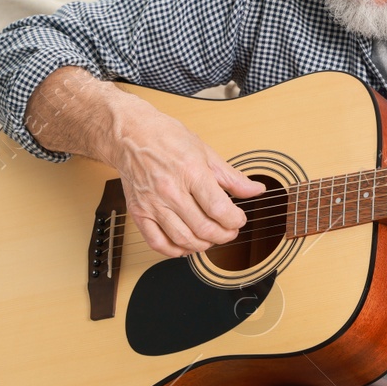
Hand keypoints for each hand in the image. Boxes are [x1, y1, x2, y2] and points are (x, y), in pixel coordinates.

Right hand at [108, 97, 264, 257]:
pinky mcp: (138, 213)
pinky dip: (175, 250)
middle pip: (203, 228)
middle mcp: (170, 190)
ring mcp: (152, 203)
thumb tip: (256, 190)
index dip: (235, 220)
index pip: (218, 208)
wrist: (130, 134)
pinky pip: (157, 243)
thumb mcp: (205, 151)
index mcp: (190, 171)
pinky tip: (186, 245)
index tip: (239, 218)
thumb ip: (231, 176)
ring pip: (183, 239)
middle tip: (230, 231)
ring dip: (203, 245)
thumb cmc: (166, 138)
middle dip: (224, 235)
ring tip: (211, 238)